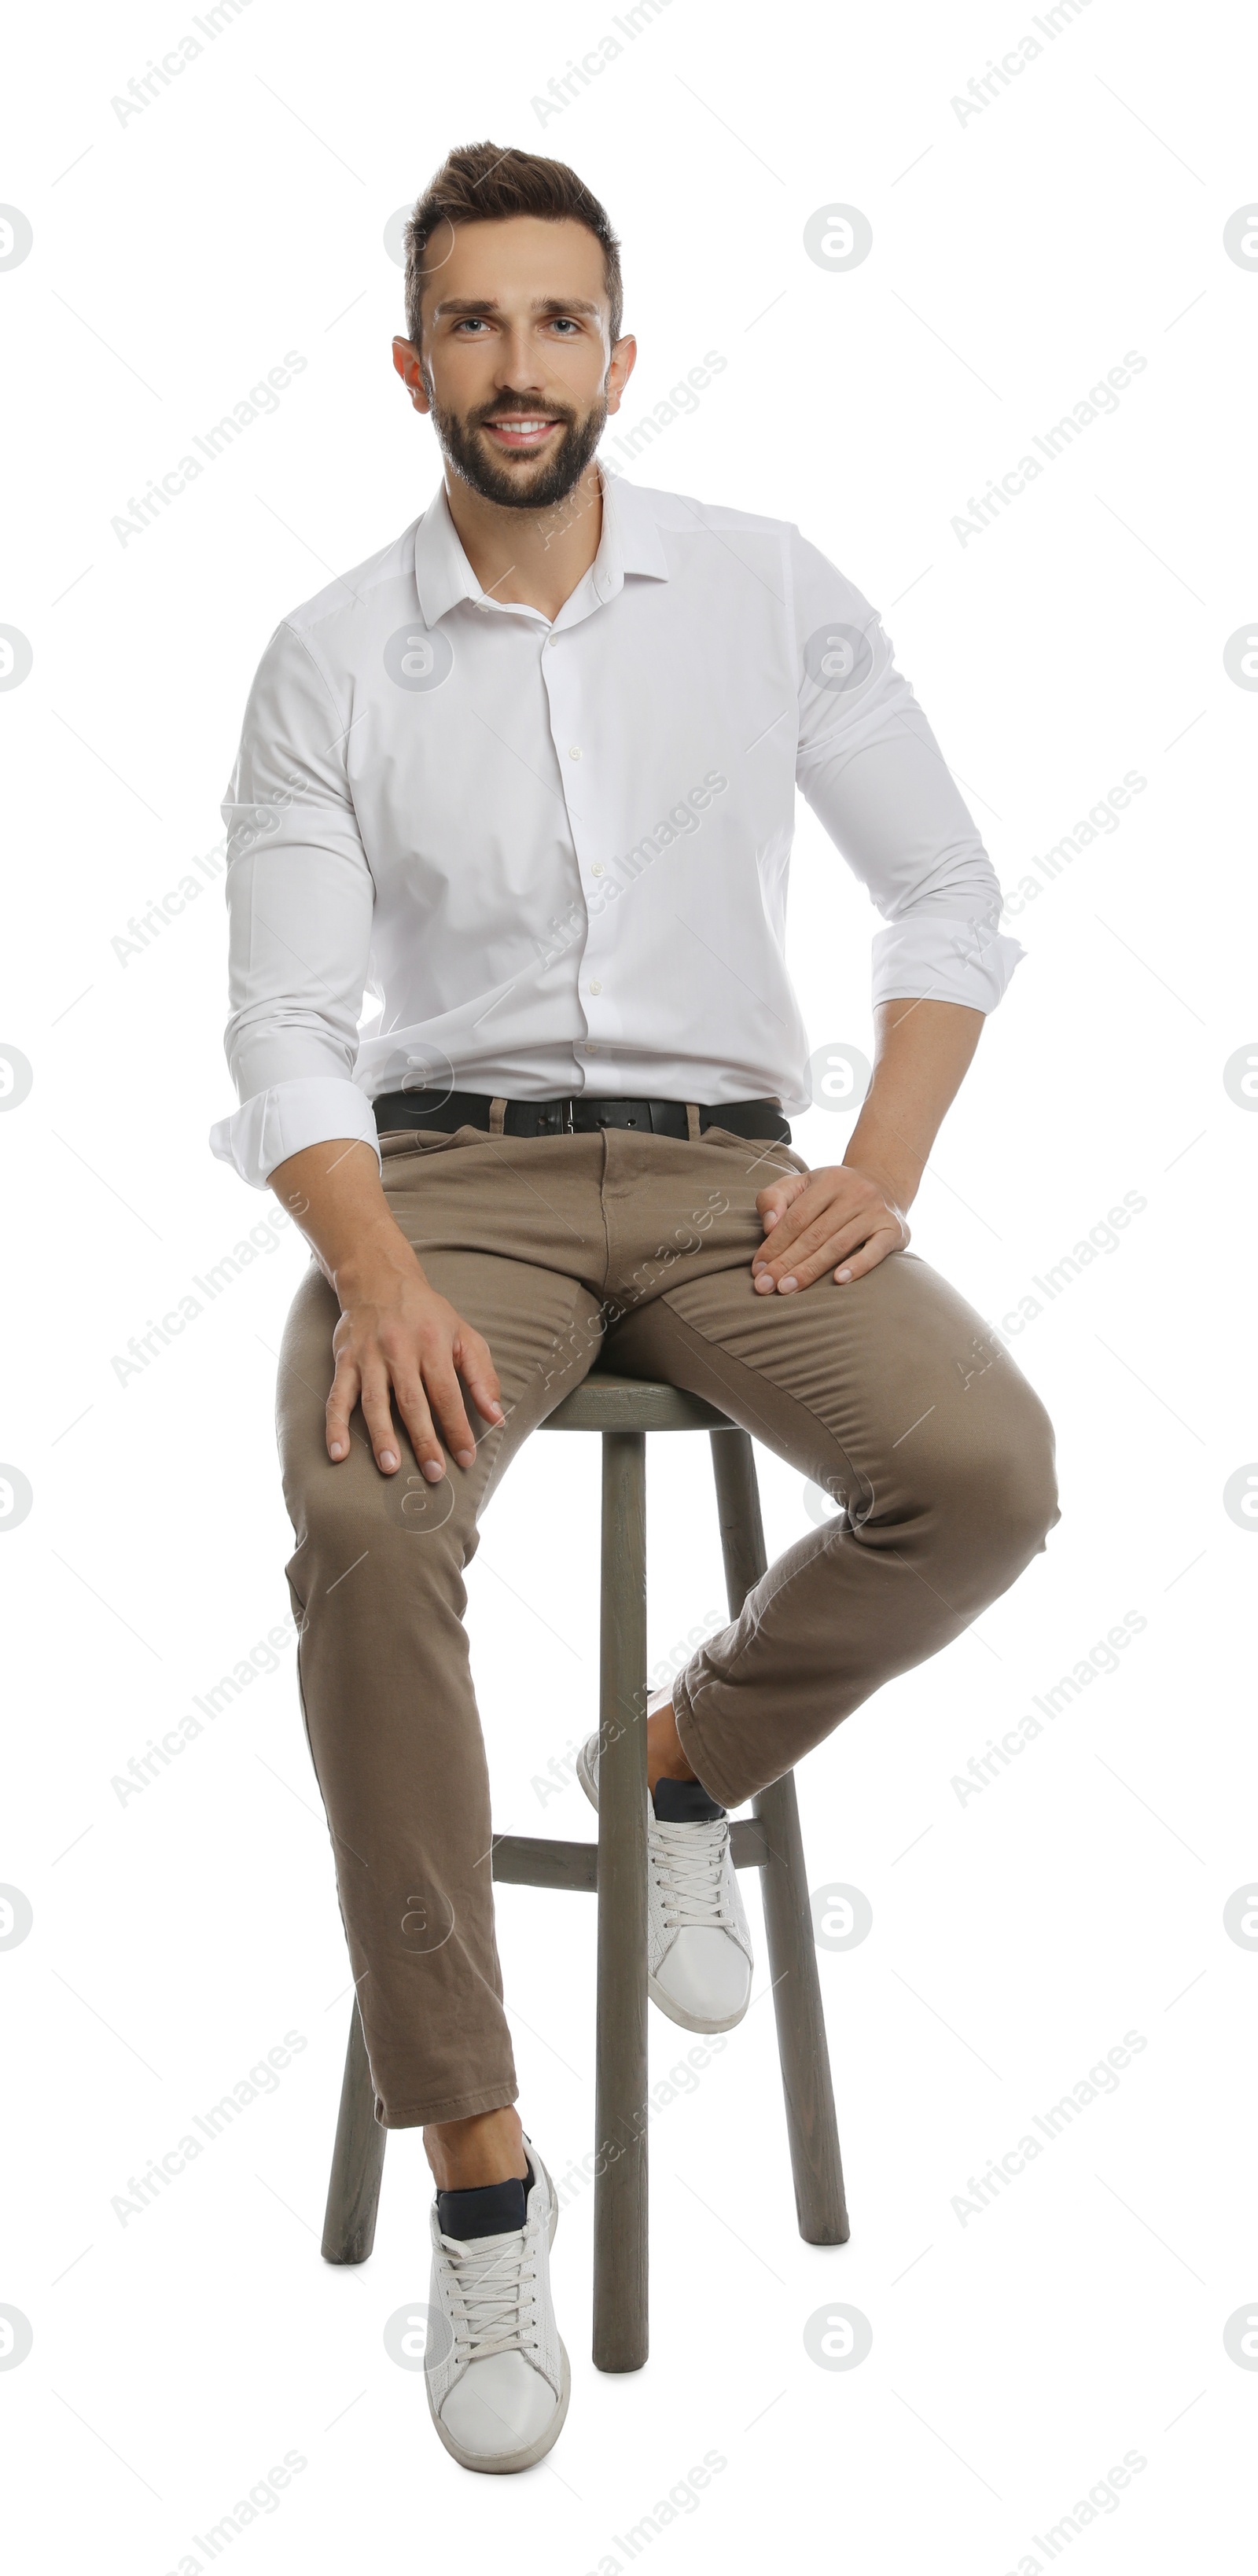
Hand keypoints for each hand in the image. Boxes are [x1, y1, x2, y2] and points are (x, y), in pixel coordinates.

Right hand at [327, 1263, 503, 1479]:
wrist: (379, 1279)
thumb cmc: (428, 1315)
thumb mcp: (464, 1335)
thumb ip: (483, 1376)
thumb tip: (497, 1417)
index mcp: (433, 1344)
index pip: (447, 1394)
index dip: (457, 1427)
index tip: (466, 1458)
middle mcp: (400, 1350)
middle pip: (412, 1402)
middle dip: (424, 1441)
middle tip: (434, 1474)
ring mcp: (369, 1357)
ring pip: (375, 1402)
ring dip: (381, 1437)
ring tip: (390, 1467)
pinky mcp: (345, 1361)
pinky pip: (338, 1396)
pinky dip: (335, 1425)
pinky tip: (339, 1452)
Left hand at [751, 1163, 909, 1293]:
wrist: (884, 1182)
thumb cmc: (832, 1191)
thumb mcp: (801, 1184)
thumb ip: (775, 1198)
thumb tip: (769, 1226)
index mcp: (828, 1181)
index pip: (796, 1217)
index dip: (775, 1244)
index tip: (758, 1269)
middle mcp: (855, 1193)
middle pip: (814, 1234)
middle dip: (787, 1262)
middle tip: (766, 1286)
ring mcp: (876, 1212)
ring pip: (839, 1245)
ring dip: (811, 1269)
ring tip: (788, 1288)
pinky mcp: (894, 1230)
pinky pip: (875, 1251)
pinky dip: (858, 1266)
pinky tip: (839, 1281)